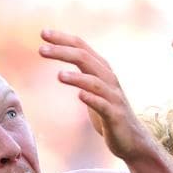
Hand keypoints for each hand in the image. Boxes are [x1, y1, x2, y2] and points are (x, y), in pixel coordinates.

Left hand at [40, 30, 151, 161]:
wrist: (132, 139)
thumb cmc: (109, 113)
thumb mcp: (94, 90)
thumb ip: (82, 77)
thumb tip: (61, 68)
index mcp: (102, 70)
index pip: (82, 48)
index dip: (63, 39)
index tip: (43, 33)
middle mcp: (109, 79)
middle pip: (86, 59)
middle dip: (63, 52)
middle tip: (41, 50)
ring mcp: (113, 97)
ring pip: (95, 82)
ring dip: (77, 78)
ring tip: (59, 76)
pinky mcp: (115, 116)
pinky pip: (103, 105)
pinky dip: (92, 99)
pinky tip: (80, 96)